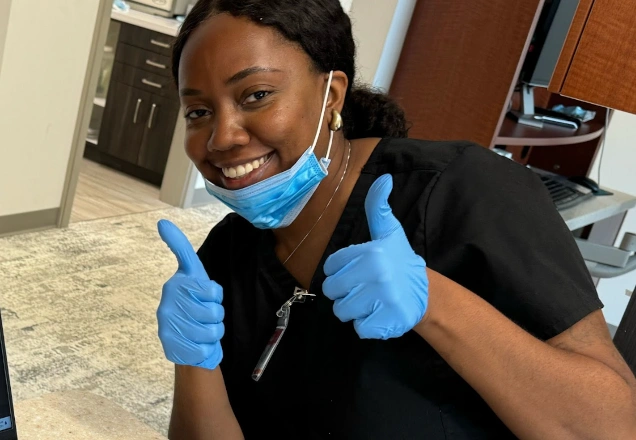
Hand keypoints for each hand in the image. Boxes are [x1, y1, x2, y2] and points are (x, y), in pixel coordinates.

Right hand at [157, 219, 223, 369]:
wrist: (182, 335)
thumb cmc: (192, 299)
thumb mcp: (192, 271)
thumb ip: (180, 247)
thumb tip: (162, 222)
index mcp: (176, 285)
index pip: (214, 292)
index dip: (216, 297)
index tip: (207, 296)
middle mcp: (168, 304)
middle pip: (216, 313)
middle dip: (217, 316)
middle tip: (206, 316)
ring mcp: (168, 326)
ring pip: (213, 332)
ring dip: (214, 333)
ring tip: (202, 329)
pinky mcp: (171, 346)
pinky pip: (204, 349)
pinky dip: (206, 348)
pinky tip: (197, 343)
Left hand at [323, 174, 427, 339]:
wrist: (426, 294)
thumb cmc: (399, 261)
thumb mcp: (389, 232)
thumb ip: (378, 207)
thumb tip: (383, 179)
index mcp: (371, 253)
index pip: (330, 267)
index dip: (341, 270)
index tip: (358, 269)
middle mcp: (377, 275)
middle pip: (332, 291)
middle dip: (344, 292)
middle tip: (363, 287)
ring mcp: (383, 301)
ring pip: (342, 311)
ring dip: (354, 309)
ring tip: (371, 300)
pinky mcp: (386, 323)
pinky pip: (358, 329)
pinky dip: (366, 325)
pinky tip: (379, 313)